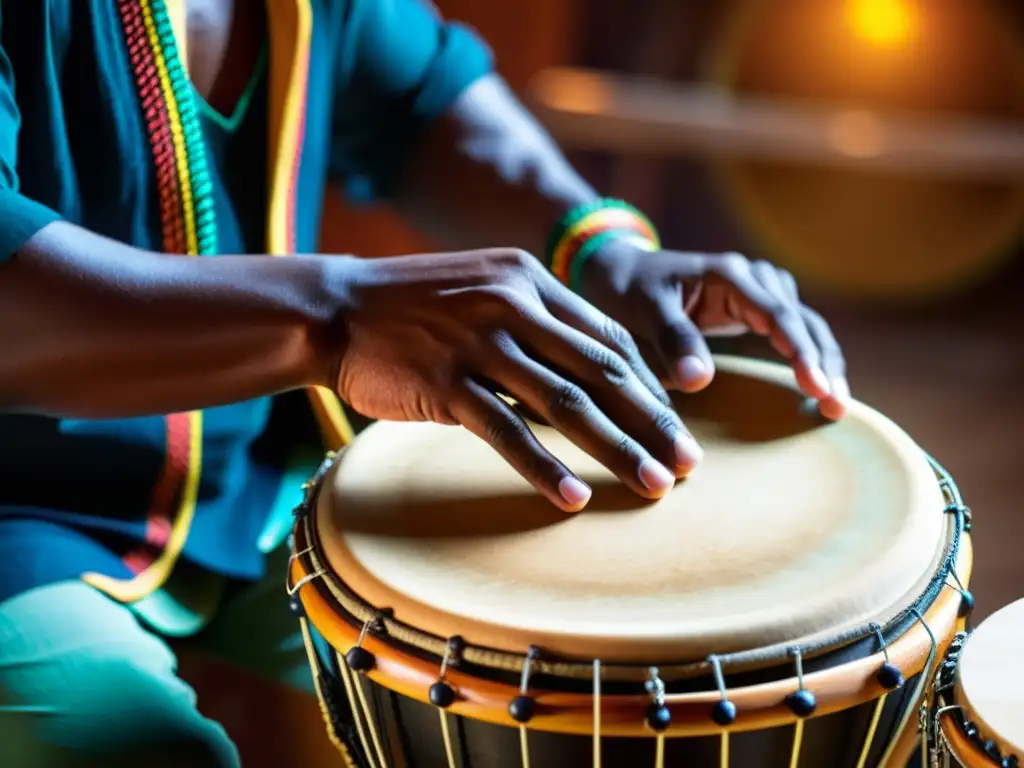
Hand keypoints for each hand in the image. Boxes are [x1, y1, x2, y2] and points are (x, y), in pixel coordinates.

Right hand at [332, 248, 703, 511]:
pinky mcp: (445, 382)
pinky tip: (574, 497)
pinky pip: (506, 429)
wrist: (337, 308)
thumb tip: (587, 378)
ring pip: (565, 403)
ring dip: (617, 449)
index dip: (651, 386)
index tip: (677, 425)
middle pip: (602, 372)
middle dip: (654, 422)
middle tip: (690, 464)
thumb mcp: (484, 292)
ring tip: (654, 486)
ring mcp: (479, 343)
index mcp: (529, 281)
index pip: (609, 338)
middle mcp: (513, 305)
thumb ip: (535, 324)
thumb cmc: (415, 308)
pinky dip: (544, 466)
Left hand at [578, 241, 848, 419]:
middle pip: (802, 320)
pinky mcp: (755, 311)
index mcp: (728, 274)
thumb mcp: (642, 310)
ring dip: (825, 362)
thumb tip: (701, 380)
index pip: (777, 313)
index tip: (815, 386)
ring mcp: (757, 293)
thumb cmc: (627, 290)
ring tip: (836, 407)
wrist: (618, 273)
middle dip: (823, 362)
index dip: (800, 350)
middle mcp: (752, 278)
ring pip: (806, 325)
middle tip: (835, 407)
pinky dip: (810, 358)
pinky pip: (793, 332)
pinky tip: (821, 389)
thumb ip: (672, 339)